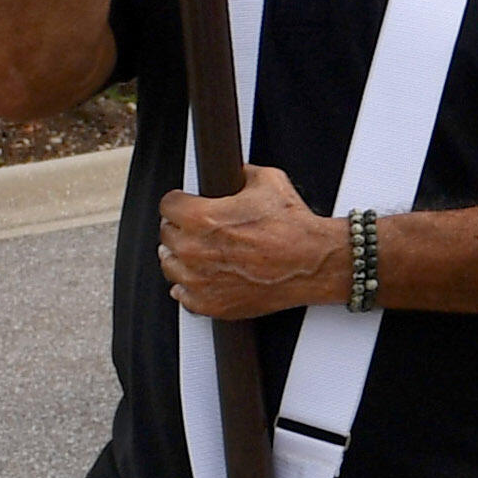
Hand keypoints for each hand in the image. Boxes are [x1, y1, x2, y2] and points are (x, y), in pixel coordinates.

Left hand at [158, 164, 339, 318]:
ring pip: (170, 265)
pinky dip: (191, 285)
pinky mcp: (209, 304)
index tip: (186, 203)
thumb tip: (234, 172)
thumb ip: (240, 173)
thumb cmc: (294, 227)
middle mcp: (194, 250)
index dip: (180, 201)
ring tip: (202, 252)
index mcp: (202, 218)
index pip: (167, 205)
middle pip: (165, 235)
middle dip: (181, 228)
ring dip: (182, 257)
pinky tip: (207, 275)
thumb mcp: (268, 180)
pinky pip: (182, 294)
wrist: (312, 262)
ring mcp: (199, 280)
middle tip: (201, 227)